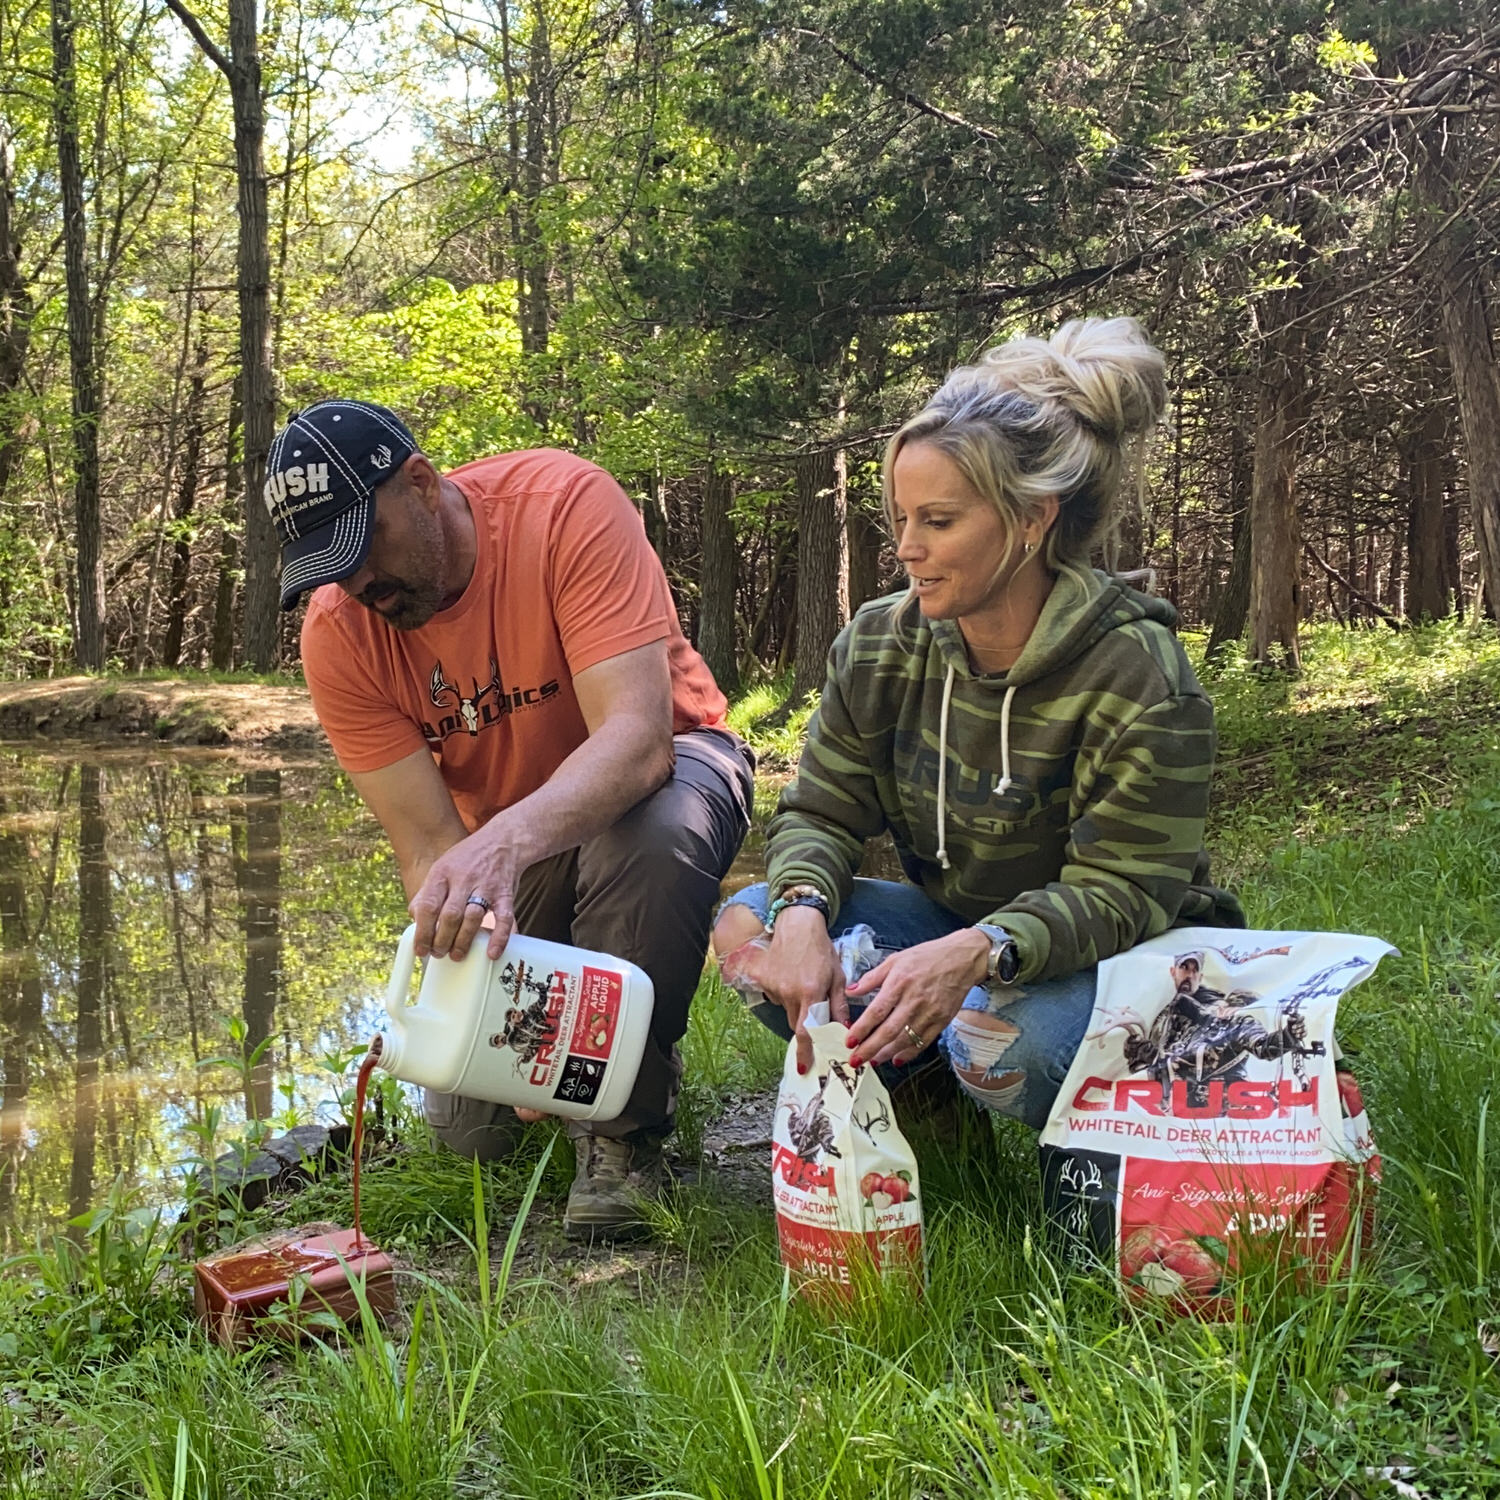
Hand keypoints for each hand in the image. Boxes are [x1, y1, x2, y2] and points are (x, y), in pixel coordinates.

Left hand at [409, 819, 522, 960]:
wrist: (503, 841)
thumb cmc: (469, 858)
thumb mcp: (442, 867)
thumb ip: (428, 892)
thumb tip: (414, 917)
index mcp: (443, 873)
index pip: (428, 906)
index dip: (422, 931)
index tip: (420, 949)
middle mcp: (464, 879)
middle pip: (450, 916)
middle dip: (441, 940)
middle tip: (438, 953)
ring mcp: (486, 887)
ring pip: (473, 918)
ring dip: (463, 941)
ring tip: (456, 955)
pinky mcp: (505, 894)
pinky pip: (503, 918)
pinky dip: (498, 938)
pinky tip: (491, 952)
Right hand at [746, 907, 848, 1074]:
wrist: (797, 925)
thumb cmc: (821, 950)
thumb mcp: (838, 977)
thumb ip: (839, 1006)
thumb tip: (845, 1031)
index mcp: (811, 993)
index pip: (807, 1031)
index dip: (805, 1052)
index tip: (803, 1067)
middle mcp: (790, 993)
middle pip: (797, 1024)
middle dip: (807, 1025)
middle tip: (815, 1008)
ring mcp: (774, 987)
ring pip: (787, 1010)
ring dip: (797, 1007)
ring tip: (805, 984)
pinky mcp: (764, 981)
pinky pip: (776, 998)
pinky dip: (785, 994)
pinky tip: (793, 978)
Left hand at [843, 928, 989, 1067]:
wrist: (963, 959)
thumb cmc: (928, 956)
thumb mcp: (896, 959)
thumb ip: (872, 977)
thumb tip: (851, 990)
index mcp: (899, 983)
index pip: (876, 1011)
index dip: (862, 1029)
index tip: (849, 1041)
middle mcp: (914, 1000)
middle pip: (889, 1031)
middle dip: (870, 1049)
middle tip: (856, 1060)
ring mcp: (929, 1013)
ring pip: (905, 1040)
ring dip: (886, 1053)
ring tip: (872, 1061)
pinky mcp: (942, 1021)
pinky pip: (923, 1042)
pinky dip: (909, 1053)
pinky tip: (897, 1058)